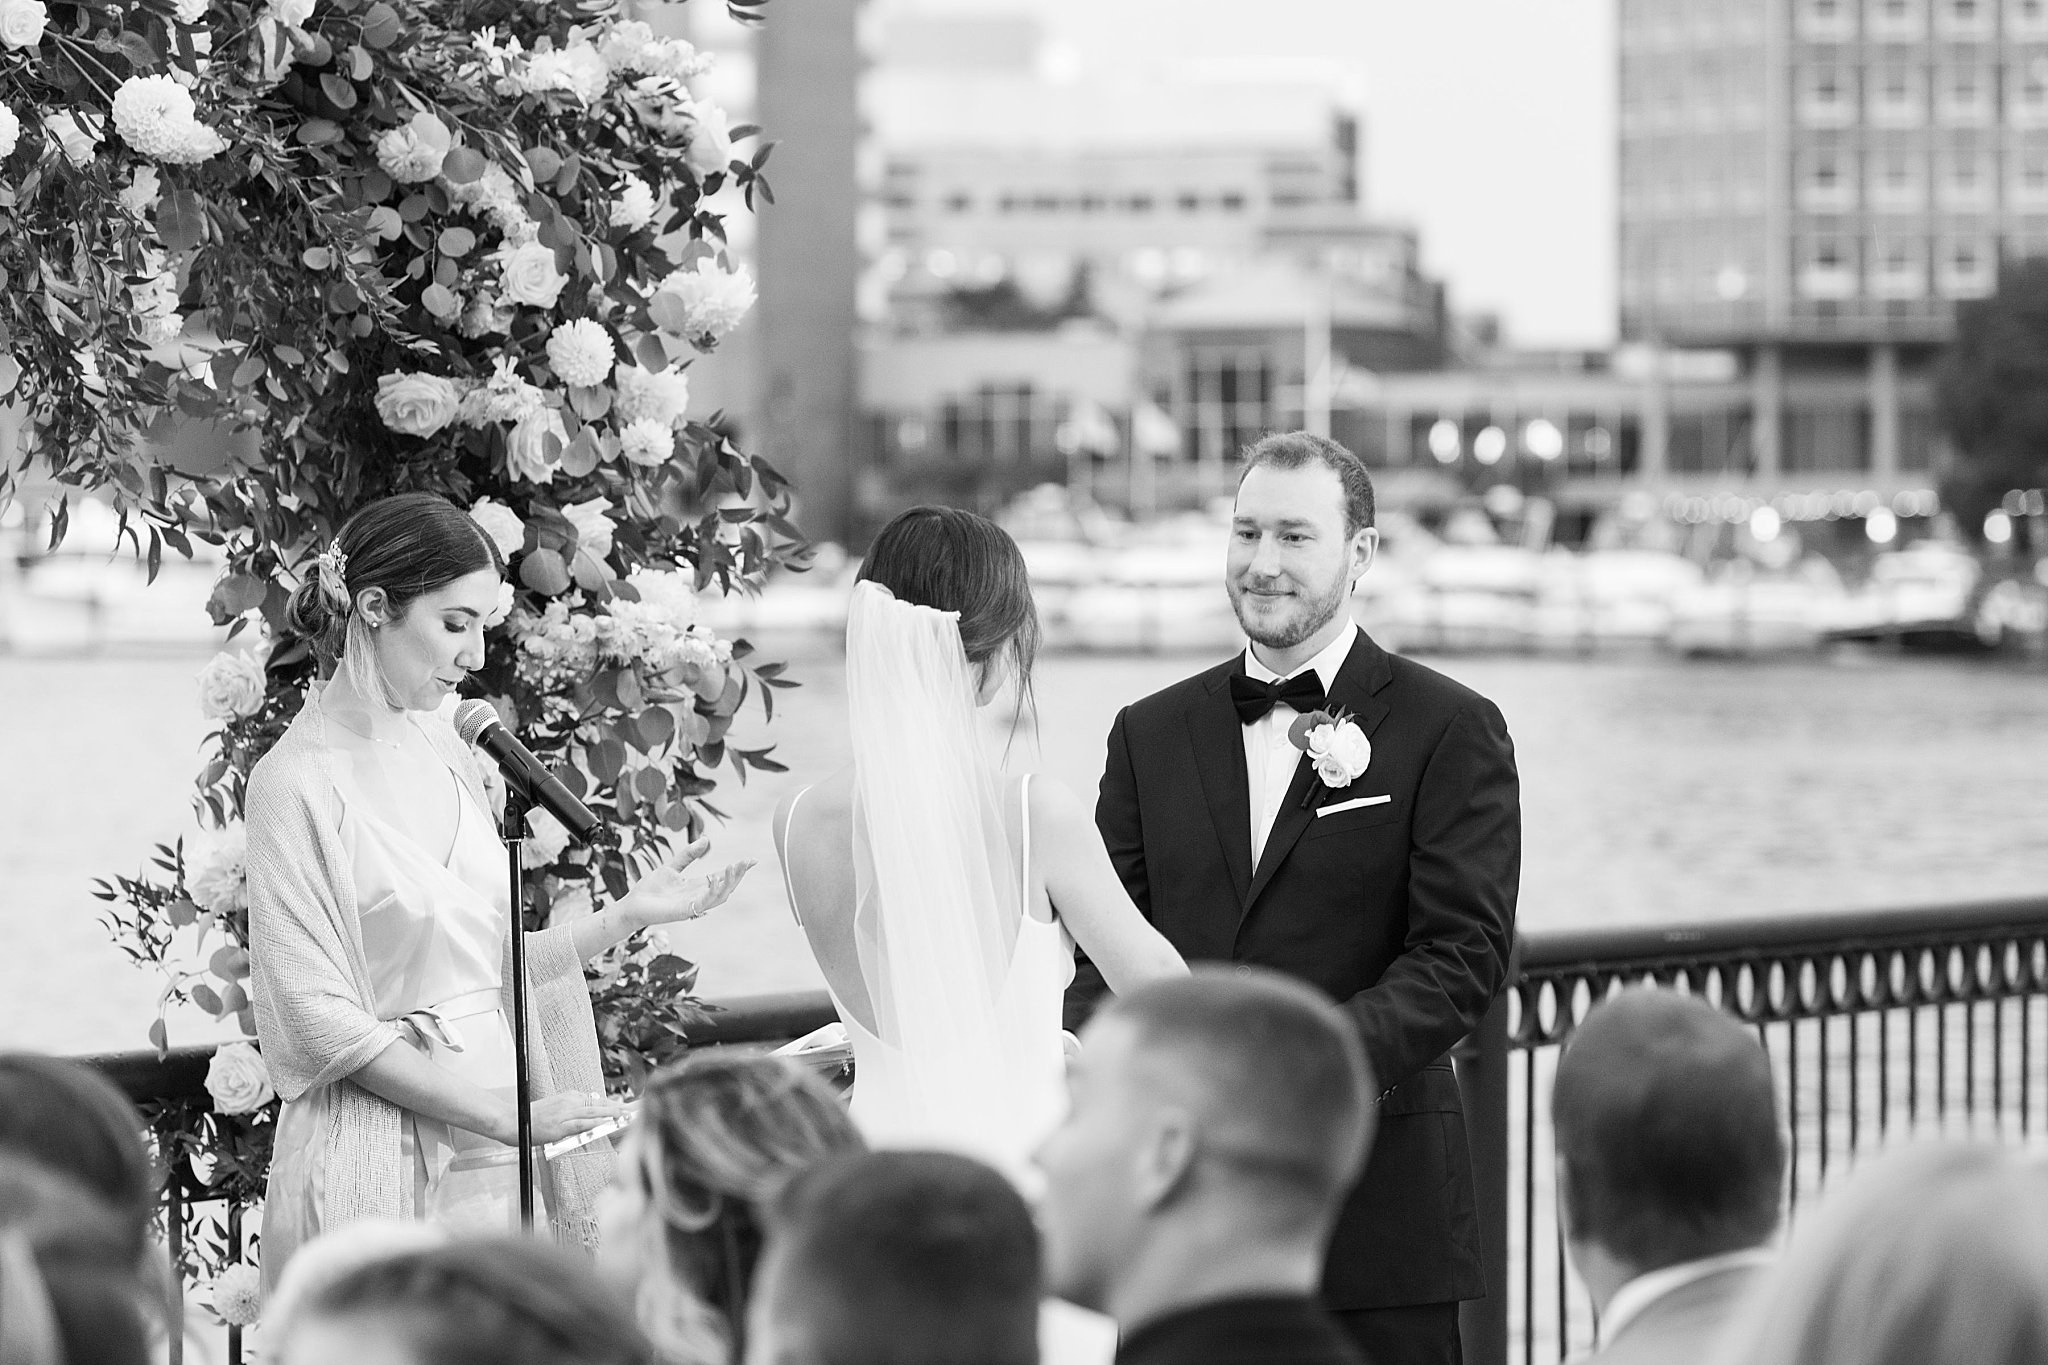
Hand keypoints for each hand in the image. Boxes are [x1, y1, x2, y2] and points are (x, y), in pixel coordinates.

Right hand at [523, 1091, 628, 1146]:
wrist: (514, 1121)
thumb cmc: (532, 1117)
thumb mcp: (555, 1108)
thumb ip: (572, 1110)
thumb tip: (588, 1113)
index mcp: (569, 1097)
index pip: (596, 1100)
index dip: (612, 1105)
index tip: (625, 1108)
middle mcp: (569, 1102)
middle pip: (598, 1104)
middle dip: (617, 1108)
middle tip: (632, 1111)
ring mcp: (565, 1113)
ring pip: (593, 1112)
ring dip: (611, 1114)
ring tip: (625, 1117)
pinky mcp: (560, 1125)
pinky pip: (581, 1124)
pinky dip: (595, 1123)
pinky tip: (605, 1124)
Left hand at [619, 837, 751, 930]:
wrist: (633, 904)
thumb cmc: (650, 889)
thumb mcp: (672, 867)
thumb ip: (688, 855)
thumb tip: (706, 840)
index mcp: (697, 887)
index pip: (722, 877)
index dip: (737, 869)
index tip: (752, 859)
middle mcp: (698, 897)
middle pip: (726, 887)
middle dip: (738, 875)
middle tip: (747, 861)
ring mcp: (693, 905)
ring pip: (720, 896)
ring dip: (730, 882)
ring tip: (736, 866)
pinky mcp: (685, 911)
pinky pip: (704, 902)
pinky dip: (713, 891)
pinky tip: (717, 878)